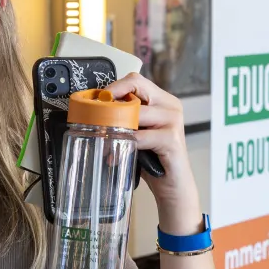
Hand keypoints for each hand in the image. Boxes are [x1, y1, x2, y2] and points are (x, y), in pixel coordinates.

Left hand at [106, 73, 202, 233]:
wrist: (173, 187)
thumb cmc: (153, 160)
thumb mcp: (138, 133)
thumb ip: (125, 119)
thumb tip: (94, 113)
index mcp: (163, 100)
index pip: (135, 80)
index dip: (114, 87)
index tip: (97, 100)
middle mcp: (171, 106)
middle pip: (137, 87)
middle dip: (112, 101)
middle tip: (96, 115)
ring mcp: (173, 121)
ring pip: (136, 113)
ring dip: (115, 126)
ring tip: (103, 139)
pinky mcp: (172, 140)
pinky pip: (140, 136)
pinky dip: (125, 145)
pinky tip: (115, 156)